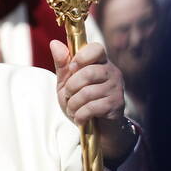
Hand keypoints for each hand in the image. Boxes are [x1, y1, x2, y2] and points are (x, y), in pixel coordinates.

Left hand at [50, 39, 133, 164]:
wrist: (95, 127)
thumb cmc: (81, 100)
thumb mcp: (67, 82)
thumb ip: (62, 64)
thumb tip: (54, 43)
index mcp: (100, 62)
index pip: (96, 48)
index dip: (81, 57)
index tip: (72, 68)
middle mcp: (112, 72)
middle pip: (88, 72)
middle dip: (71, 87)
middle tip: (68, 95)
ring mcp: (116, 88)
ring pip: (88, 92)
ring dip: (73, 104)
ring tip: (72, 109)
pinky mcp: (116, 105)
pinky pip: (92, 108)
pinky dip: (80, 115)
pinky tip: (79, 118)